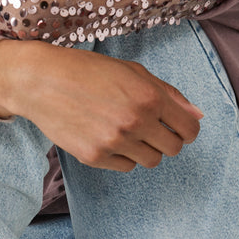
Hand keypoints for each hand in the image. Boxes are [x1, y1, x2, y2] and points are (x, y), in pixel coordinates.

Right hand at [0, 40, 202, 171]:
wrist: (42, 81)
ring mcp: (115, 142)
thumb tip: (197, 116)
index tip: (178, 128)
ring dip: (146, 150)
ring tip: (127, 132)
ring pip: (151, 161)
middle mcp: (136, 121)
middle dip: (167, 140)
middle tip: (151, 129)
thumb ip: (169, 93)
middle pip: (173, 149)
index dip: (187, 130)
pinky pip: (125, 166)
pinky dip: (123, 156)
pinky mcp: (95, 157)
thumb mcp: (133, 71)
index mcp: (149, 96)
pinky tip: (108, 137)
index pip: (189, 129)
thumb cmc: (89, 71)